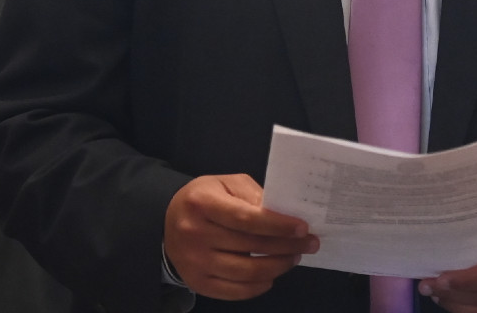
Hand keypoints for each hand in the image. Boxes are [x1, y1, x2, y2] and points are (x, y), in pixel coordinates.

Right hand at [163, 174, 318, 300]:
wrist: (167, 221)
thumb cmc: (204, 199)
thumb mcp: (225, 184)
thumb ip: (252, 195)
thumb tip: (281, 214)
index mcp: (202, 204)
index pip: (247, 219)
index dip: (278, 225)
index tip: (302, 227)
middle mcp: (196, 235)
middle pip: (251, 246)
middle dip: (286, 246)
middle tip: (309, 243)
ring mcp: (195, 263)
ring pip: (247, 273)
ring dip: (278, 266)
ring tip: (293, 257)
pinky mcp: (198, 283)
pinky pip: (235, 292)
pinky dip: (259, 286)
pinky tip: (272, 275)